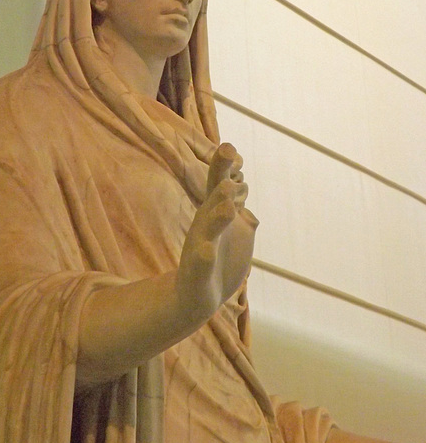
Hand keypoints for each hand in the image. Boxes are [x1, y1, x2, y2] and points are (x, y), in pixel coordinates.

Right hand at [176, 143, 257, 319]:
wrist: (194, 295)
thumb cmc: (218, 257)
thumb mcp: (236, 231)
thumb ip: (243, 211)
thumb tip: (247, 194)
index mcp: (216, 212)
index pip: (221, 183)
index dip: (225, 166)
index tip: (230, 147)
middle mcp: (206, 223)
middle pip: (214, 196)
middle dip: (221, 178)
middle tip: (228, 157)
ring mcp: (200, 245)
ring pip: (209, 226)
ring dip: (218, 214)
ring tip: (229, 205)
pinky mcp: (197, 269)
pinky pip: (200, 261)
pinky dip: (203, 255)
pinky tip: (207, 250)